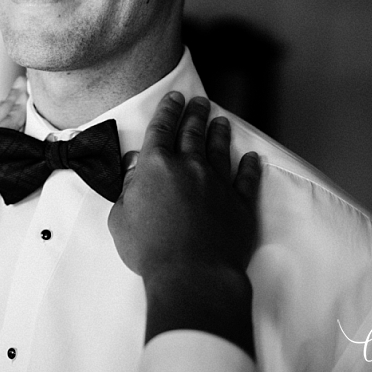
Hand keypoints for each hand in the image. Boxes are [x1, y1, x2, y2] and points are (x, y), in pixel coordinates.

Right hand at [107, 92, 261, 355]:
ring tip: (221, 121)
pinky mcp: (240, 204)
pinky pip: (246, 178)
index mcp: (156, 166)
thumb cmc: (149, 249)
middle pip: (193, 132)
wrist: (193, 274)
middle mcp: (189, 166)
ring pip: (219, 149)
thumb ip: (127, 192)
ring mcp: (218, 183)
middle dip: (195, 113)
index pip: (162, 128)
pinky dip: (249, 166)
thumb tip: (134, 174)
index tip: (174, 97)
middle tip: (199, 101)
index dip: (168, 110)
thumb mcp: (120, 219)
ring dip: (219, 133)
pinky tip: (251, 158)